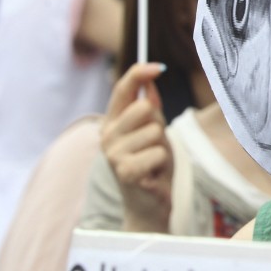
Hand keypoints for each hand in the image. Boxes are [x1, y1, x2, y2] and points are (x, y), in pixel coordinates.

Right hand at [100, 62, 172, 232]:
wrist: (148, 204)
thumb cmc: (152, 164)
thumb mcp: (153, 131)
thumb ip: (150, 107)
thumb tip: (151, 79)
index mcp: (112, 122)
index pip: (122, 89)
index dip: (140, 73)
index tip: (160, 67)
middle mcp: (107, 135)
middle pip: (144, 107)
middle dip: (159, 123)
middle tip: (155, 144)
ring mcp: (113, 154)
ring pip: (155, 130)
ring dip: (162, 146)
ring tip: (153, 160)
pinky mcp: (125, 171)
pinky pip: (159, 152)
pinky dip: (163, 162)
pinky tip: (153, 174)